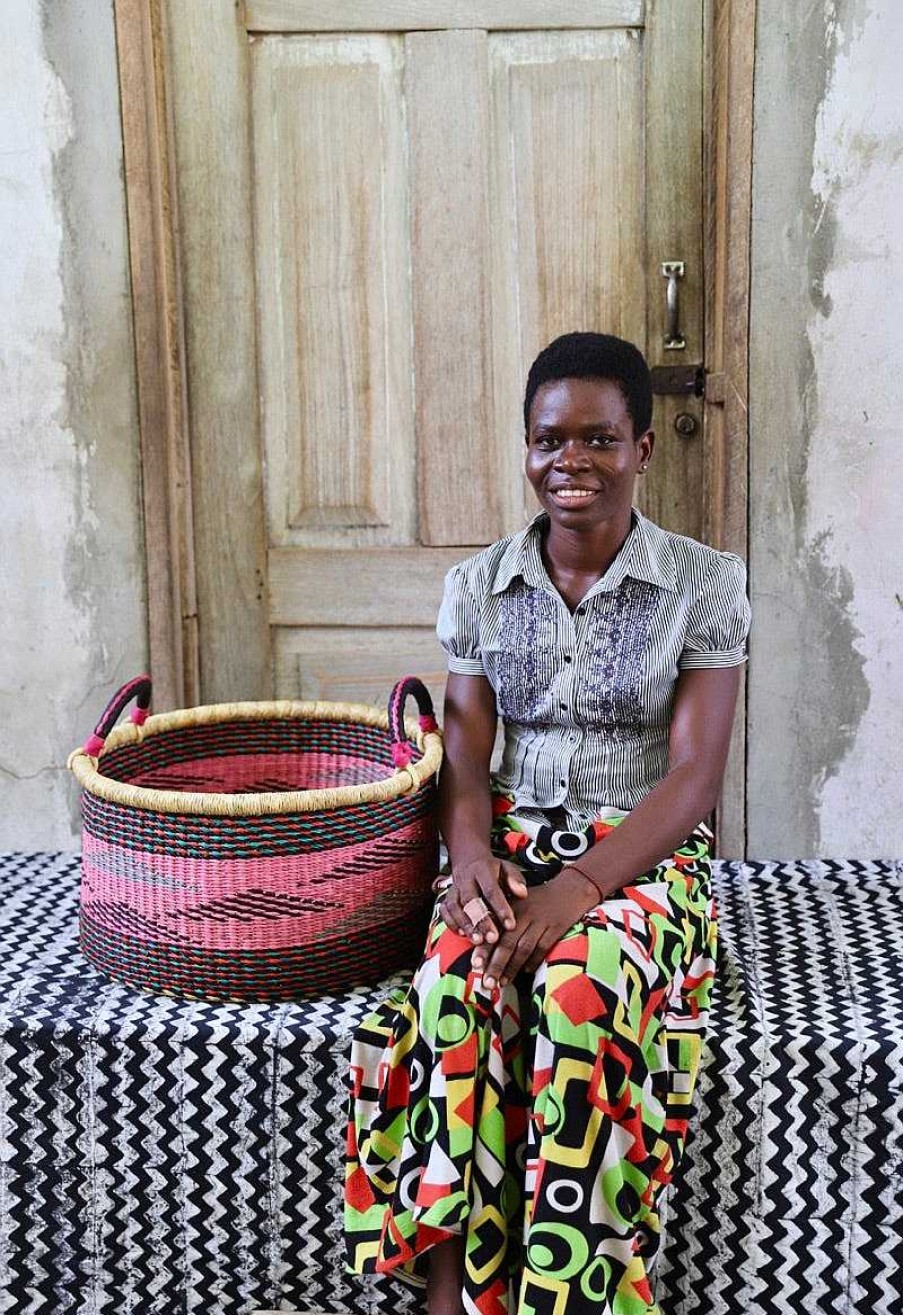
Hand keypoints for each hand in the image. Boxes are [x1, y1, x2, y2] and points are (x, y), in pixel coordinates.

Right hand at [440, 855, 528, 947]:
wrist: (468, 858)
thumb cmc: (493, 869)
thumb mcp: (507, 868)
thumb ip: (515, 880)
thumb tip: (522, 893)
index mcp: (483, 870)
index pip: (491, 890)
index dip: (501, 908)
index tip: (511, 925)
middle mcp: (465, 879)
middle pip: (470, 900)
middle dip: (481, 921)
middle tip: (492, 938)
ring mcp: (453, 888)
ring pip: (455, 906)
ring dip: (465, 925)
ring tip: (478, 941)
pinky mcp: (446, 897)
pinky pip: (444, 910)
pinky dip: (451, 922)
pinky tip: (462, 934)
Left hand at [472, 867, 600, 986]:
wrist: (570, 890)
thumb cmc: (539, 899)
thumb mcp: (518, 901)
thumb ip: (501, 918)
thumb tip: (482, 941)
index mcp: (511, 907)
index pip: (494, 930)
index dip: (484, 948)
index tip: (475, 965)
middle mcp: (524, 914)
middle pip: (507, 942)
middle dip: (496, 964)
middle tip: (487, 983)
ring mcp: (541, 921)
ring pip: (524, 948)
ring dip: (512, 968)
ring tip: (503, 983)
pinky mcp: (556, 928)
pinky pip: (543, 948)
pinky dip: (534, 961)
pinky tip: (526, 972)